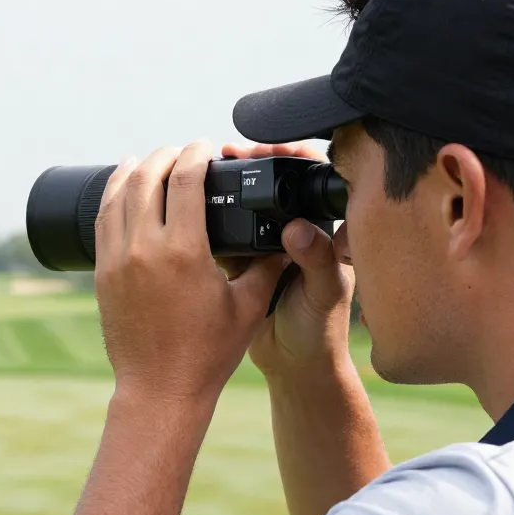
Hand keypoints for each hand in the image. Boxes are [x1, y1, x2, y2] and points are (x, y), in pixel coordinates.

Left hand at [94, 141, 287, 405]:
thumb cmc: (208, 354)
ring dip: (134, 170)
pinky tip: (121, 188)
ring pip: (117, 195)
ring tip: (148, 158)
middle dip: (165, 156)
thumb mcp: (248, 307)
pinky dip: (111, 196)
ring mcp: (117, 261)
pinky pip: (102, 221)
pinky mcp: (102, 274)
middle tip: (182, 151)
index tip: (204, 145)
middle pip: (146, 178)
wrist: (160, 390)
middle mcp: (144, 249)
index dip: (195, 153)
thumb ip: (267, 265)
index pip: (184, 180)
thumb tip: (288, 234)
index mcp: (183, 251)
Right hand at [218, 142, 355, 379]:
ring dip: (227, 183)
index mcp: (323, 230)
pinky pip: (223, 231)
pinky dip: (208, 215)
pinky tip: (190, 202)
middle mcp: (296, 230)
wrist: (293, 366)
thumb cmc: (320, 331)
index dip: (294, 154)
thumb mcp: (323, 293)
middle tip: (230, 151)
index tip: (270, 148)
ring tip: (208, 166)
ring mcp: (266, 245)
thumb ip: (316, 260)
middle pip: (274, 181)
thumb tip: (297, 229)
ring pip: (246, 203)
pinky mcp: (240, 261)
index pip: (312, 176)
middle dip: (252, 160)